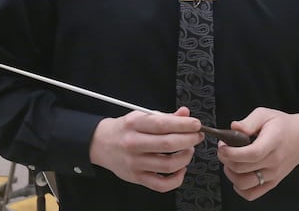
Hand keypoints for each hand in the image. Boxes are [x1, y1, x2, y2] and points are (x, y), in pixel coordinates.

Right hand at [89, 107, 203, 191]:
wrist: (101, 143)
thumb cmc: (124, 129)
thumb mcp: (140, 116)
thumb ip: (164, 116)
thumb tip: (185, 114)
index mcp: (134, 124)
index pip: (163, 124)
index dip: (184, 125)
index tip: (196, 124)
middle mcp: (133, 143)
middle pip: (168, 144)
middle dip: (189, 140)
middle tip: (197, 136)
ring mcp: (135, 163)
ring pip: (168, 164)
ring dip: (186, 157)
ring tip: (189, 150)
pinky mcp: (137, 178)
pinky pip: (162, 184)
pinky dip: (177, 178)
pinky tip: (181, 168)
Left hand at [217, 107, 298, 200]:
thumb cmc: (283, 126)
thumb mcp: (265, 114)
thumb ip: (248, 122)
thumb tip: (234, 127)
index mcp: (272, 142)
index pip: (251, 154)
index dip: (232, 153)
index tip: (223, 146)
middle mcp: (273, 162)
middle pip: (242, 169)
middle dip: (226, 159)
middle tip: (224, 149)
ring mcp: (273, 175)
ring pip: (244, 184)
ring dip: (230, 173)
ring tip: (230, 161)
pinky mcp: (272, 183)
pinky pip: (251, 194)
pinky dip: (240, 187)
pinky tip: (237, 174)